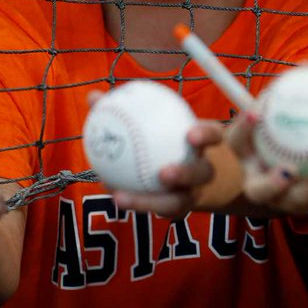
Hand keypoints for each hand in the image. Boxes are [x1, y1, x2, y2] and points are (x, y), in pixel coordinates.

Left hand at [88, 91, 223, 216]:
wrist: (200, 173)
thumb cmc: (173, 140)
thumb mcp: (163, 124)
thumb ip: (131, 109)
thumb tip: (94, 96)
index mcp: (205, 144)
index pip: (213, 136)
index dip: (205, 135)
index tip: (190, 134)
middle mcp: (204, 170)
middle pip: (202, 174)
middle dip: (185, 174)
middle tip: (163, 173)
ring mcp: (193, 192)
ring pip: (179, 202)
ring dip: (150, 202)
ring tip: (120, 198)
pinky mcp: (179, 209)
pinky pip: (160, 211)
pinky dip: (137, 204)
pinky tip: (115, 196)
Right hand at [224, 110, 307, 215]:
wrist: (302, 158)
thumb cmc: (289, 128)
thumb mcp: (288, 109)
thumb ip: (294, 90)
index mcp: (248, 155)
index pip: (238, 141)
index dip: (242, 128)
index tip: (255, 113)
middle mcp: (259, 180)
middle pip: (258, 190)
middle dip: (272, 183)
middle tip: (289, 170)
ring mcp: (281, 198)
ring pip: (293, 202)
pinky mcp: (303, 206)